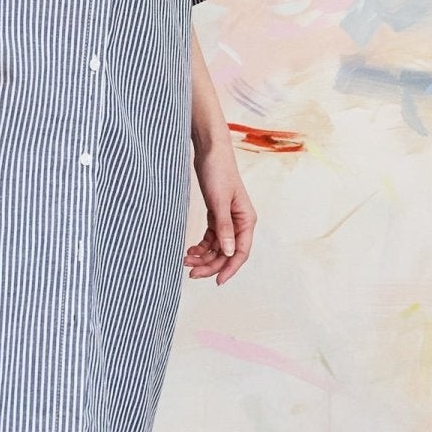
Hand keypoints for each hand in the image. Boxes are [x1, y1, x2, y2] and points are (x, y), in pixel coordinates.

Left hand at [185, 135, 254, 282]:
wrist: (209, 150)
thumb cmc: (218, 171)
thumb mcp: (219, 201)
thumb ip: (224, 227)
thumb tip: (228, 252)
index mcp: (246, 220)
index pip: (241, 252)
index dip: (230, 268)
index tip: (216, 281)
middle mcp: (239, 222)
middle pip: (227, 253)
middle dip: (210, 264)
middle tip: (191, 272)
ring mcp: (228, 219)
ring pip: (217, 247)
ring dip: (203, 256)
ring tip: (185, 260)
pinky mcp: (216, 214)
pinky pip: (210, 238)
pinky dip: (201, 246)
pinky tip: (189, 249)